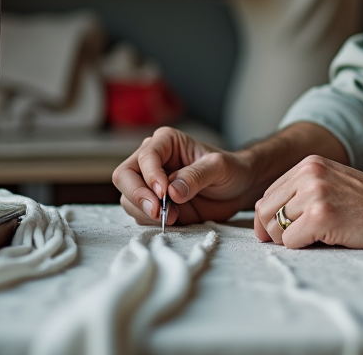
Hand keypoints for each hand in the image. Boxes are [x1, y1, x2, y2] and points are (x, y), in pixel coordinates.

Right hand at [112, 126, 257, 225]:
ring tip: (174, 216)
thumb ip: (196, 176)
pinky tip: (173, 219)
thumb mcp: (219, 167)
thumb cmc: (230, 170)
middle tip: (158, 211)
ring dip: (146, 211)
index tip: (163, 193)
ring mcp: (149, 183)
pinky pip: (139, 214)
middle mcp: (152, 161)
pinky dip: (150, 221)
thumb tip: (171, 191)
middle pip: (124, 176)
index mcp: (165, 142)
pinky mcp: (153, 204)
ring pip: (128, 198)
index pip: (145, 157)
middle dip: (137, 195)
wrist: (238, 189)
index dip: (150, 176)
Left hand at [253, 155, 362, 248]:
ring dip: (291, 241)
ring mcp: (315, 193)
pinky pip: (291, 242)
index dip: (269, 219)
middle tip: (297, 241)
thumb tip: (263, 215)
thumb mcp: (332, 184)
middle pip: (264, 211)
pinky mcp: (321, 216)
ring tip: (317, 238)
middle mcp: (309, 174)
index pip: (267, 195)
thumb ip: (300, 191)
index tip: (280, 234)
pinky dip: (304, 248)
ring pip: (275, 229)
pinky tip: (326, 241)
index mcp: (309, 164)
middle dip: (275, 233)